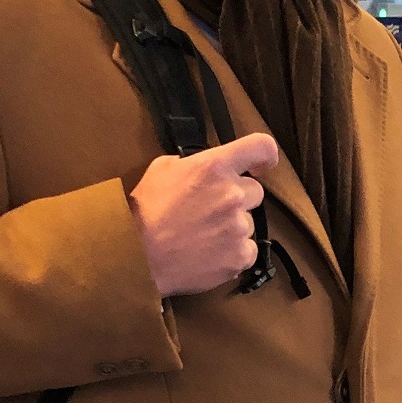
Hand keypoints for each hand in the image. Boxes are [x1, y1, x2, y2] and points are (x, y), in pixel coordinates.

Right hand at [129, 133, 279, 295]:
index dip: (265, 155)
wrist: (136, 256)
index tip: (261, 166)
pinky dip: (233, 253)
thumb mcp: (162, 169)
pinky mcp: (240, 255)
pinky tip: (209, 254)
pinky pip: (248, 250)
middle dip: (237, 199)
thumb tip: (208, 167)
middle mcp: (232, 194)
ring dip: (232, 227)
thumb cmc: (144, 212)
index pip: (260, 146)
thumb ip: (193, 163)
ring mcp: (239, 226)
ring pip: (249, 222)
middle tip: (210, 211)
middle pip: (255, 191)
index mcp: (215, 167)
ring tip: (202, 237)